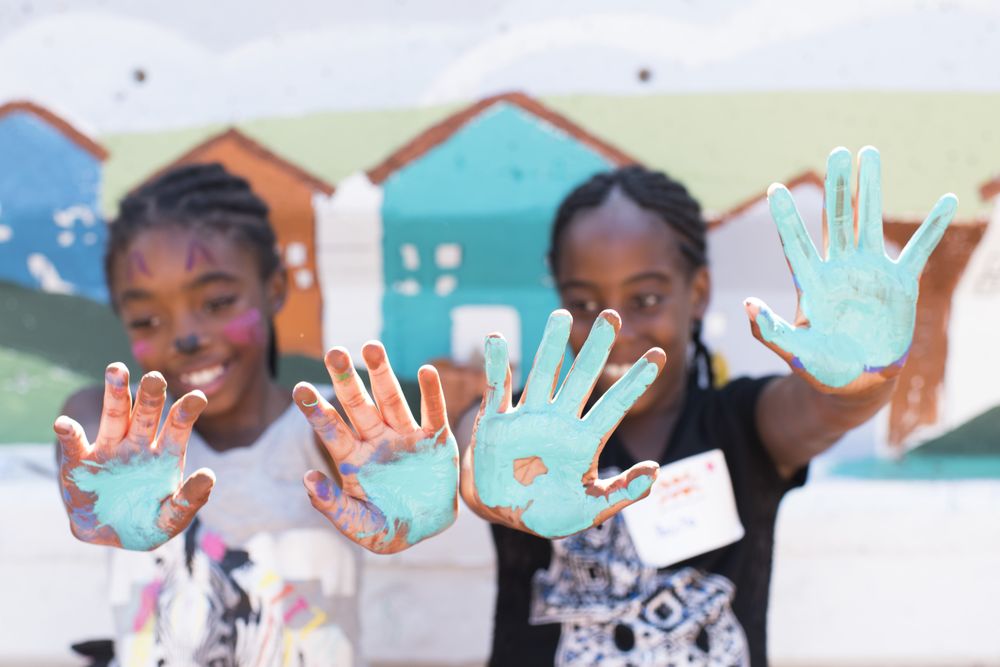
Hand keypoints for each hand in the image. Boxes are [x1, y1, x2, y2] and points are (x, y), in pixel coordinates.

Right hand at [55, 363, 213, 549]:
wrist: (108, 535)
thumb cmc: (146, 523)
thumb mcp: (171, 519)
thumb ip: (189, 500)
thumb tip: (209, 476)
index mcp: (165, 454)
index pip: (178, 426)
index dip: (187, 411)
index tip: (198, 397)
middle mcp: (138, 444)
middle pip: (147, 413)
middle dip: (152, 394)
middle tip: (156, 377)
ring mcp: (109, 449)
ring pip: (114, 416)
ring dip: (115, 393)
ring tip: (116, 369)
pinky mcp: (80, 463)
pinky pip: (74, 444)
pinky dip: (69, 432)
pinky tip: (65, 423)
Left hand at [294, 343, 458, 553]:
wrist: (426, 529)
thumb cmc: (386, 527)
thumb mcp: (356, 524)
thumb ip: (332, 505)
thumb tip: (308, 478)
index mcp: (353, 459)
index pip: (331, 429)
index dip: (316, 410)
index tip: (299, 389)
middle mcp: (376, 440)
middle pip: (357, 404)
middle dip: (345, 379)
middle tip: (332, 352)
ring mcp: (405, 436)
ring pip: (391, 399)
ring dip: (382, 374)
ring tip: (371, 346)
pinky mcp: (435, 440)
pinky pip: (433, 412)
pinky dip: (431, 392)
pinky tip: (426, 370)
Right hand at [461, 309, 664, 538]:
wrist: (500, 515)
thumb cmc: (547, 513)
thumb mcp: (590, 510)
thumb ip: (622, 494)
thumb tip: (656, 470)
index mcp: (585, 440)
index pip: (616, 404)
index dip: (636, 380)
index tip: (659, 354)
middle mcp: (559, 421)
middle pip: (582, 377)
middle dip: (596, 347)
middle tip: (612, 315)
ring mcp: (528, 417)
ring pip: (544, 374)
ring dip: (551, 345)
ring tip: (562, 314)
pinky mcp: (496, 420)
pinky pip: (496, 387)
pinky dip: (495, 364)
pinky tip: (496, 338)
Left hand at [745, 146, 956, 392]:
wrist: (857, 383)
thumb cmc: (820, 367)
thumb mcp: (793, 352)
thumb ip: (769, 331)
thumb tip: (747, 305)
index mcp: (811, 283)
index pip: (795, 244)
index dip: (786, 219)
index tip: (774, 190)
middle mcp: (839, 269)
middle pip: (836, 220)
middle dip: (837, 187)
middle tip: (838, 151)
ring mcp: (870, 272)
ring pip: (870, 223)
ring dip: (871, 190)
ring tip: (871, 153)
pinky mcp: (900, 285)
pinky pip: (919, 251)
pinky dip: (932, 228)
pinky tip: (945, 201)